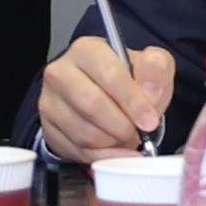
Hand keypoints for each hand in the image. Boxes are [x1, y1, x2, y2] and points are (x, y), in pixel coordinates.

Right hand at [36, 33, 173, 159]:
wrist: (103, 95)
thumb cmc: (126, 80)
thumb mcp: (150, 66)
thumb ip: (156, 69)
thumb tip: (150, 91)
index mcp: (87, 49)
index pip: (109, 74)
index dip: (133, 101)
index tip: (149, 120)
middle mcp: (61, 72)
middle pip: (92, 104)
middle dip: (122, 126)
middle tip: (139, 133)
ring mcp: (50, 101)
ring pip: (84, 132)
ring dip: (113, 142)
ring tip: (127, 137)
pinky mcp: (48, 127)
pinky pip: (77, 149)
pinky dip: (103, 156)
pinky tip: (117, 151)